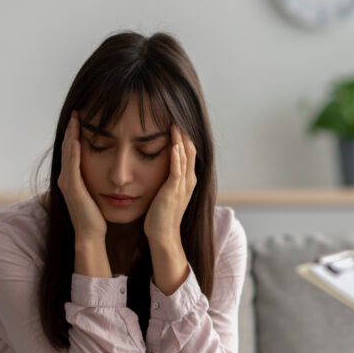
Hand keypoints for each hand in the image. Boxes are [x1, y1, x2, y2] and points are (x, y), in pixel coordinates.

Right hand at [57, 112, 106, 242]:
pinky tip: (77, 137)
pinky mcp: (72, 187)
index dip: (75, 133)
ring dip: (72, 134)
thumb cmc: (96, 216)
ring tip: (76, 118)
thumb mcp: (95, 192)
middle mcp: (65, 178)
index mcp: (71, 178)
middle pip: (68, 146)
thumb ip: (96, 179)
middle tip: (76, 110)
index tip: (82, 117)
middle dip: (72, 128)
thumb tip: (105, 167)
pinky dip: (74, 150)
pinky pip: (72, 164)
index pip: (72, 150)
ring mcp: (67, 182)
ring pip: (68, 152)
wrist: (91, 235)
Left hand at [143, 125, 196, 245]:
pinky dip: (176, 157)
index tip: (177, 123)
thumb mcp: (169, 193)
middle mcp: (189, 181)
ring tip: (175, 125)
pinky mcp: (173, 191)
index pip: (190, 153)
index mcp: (188, 181)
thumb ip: (170, 180)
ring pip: (185, 158)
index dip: (185, 138)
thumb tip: (164, 168)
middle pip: (191, 151)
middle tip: (177, 117)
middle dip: (185, 134)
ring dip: (180, 141)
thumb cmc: (162, 216)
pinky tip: (173, 145)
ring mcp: (182, 186)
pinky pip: (177, 171)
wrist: (163, 235)